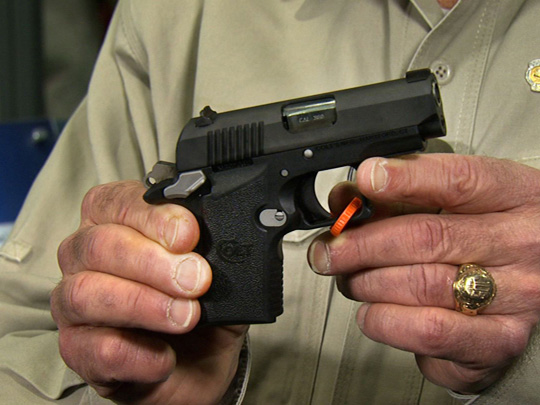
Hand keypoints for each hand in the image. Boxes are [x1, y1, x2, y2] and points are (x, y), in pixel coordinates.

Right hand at [51, 181, 246, 403]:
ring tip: (186, 317)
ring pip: (84, 294)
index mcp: (117, 223)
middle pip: (97, 245)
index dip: (152, 216)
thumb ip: (217, 249)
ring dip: (143, 304)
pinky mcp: (80, 352)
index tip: (189, 235)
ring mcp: (75, 306)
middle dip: (152, 262)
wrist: (202, 362)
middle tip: (196, 280)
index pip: (115, 202)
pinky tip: (165, 356)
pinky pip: (94, 350)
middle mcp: (87, 259)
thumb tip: (221, 238)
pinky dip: (136, 354)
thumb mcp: (221, 271)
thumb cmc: (202, 306)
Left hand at [308, 154, 539, 393]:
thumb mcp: (463, 202)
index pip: (458, 180)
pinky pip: (426, 333)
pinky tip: (373, 312)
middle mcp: (521, 246)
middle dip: (360, 243)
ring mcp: (516, 297)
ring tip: (350, 279)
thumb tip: (345, 198)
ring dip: (365, 283)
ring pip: (418, 286)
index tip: (363, 180)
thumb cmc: (491, 239)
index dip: (404, 178)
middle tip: (328, 250)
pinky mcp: (498, 342)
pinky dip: (383, 321)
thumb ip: (405, 193)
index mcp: (514, 197)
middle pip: (425, 237)